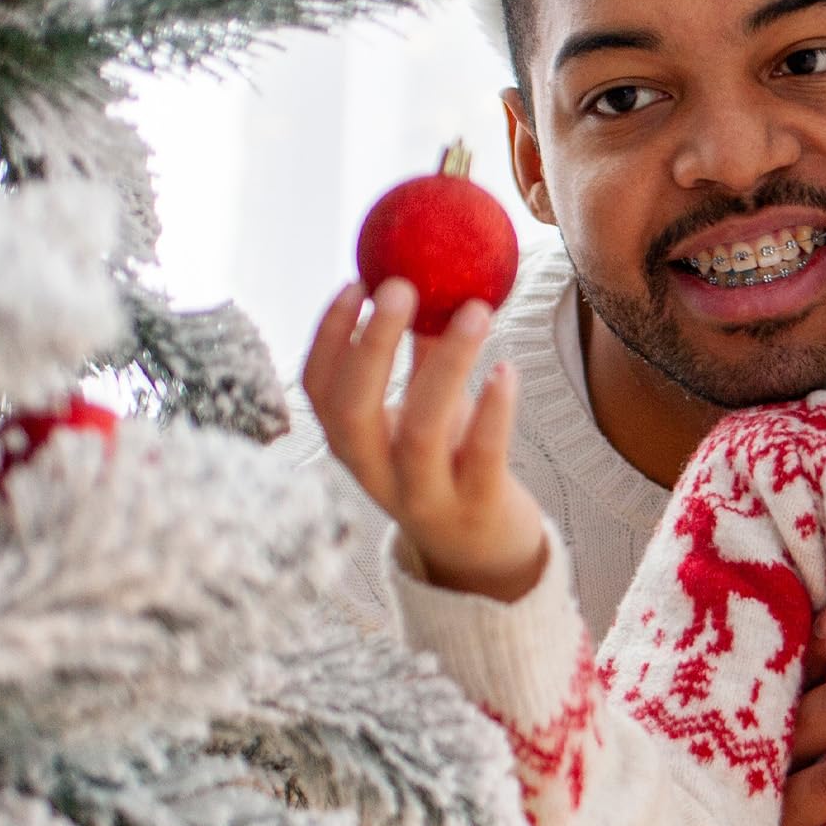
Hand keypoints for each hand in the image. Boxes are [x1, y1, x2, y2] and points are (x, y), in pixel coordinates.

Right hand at [303, 278, 547, 601]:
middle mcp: (375, 474)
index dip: (330, 336)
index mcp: (353, 444)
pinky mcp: (475, 508)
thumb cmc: (450, 461)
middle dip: (370, 346)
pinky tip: (507, 370)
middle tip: (401, 286)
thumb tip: (430, 271)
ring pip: (419, 433)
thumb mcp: (425, 408)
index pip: (319, 389)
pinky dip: (493, 411)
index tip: (356, 282)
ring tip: (474, 310)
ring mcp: (423, 497)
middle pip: (352, 412)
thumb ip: (421, 352)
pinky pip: (481, 456)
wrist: (484, 553)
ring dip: (445, 365)